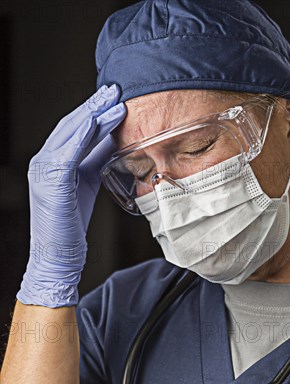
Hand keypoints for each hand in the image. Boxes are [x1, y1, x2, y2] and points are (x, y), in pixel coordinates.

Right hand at [16, 85, 125, 306]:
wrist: (58, 255)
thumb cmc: (71, 224)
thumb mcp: (87, 183)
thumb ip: (95, 160)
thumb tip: (112, 139)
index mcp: (51, 162)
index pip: (73, 130)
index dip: (93, 112)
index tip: (112, 98)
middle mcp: (42, 161)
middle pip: (71, 126)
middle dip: (94, 106)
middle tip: (114, 90)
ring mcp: (43, 171)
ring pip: (70, 135)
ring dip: (92, 115)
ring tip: (113, 100)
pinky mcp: (50, 183)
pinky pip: (68, 153)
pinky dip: (82, 135)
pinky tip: (97, 121)